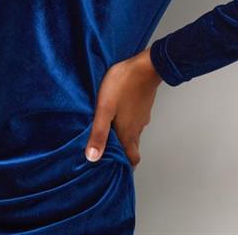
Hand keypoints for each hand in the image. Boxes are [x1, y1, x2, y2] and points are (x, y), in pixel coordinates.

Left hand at [84, 47, 162, 170]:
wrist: (146, 66)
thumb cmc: (123, 85)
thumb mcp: (105, 108)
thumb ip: (99, 133)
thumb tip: (92, 158)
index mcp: (129, 134)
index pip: (132, 160)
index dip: (125, 168)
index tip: (116, 171)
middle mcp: (138, 128)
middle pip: (132, 148)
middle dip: (123, 154)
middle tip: (109, 154)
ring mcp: (142, 116)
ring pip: (134, 133)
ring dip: (124, 137)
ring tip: (109, 133)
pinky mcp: (143, 105)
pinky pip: (135, 120)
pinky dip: (127, 123)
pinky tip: (117, 114)